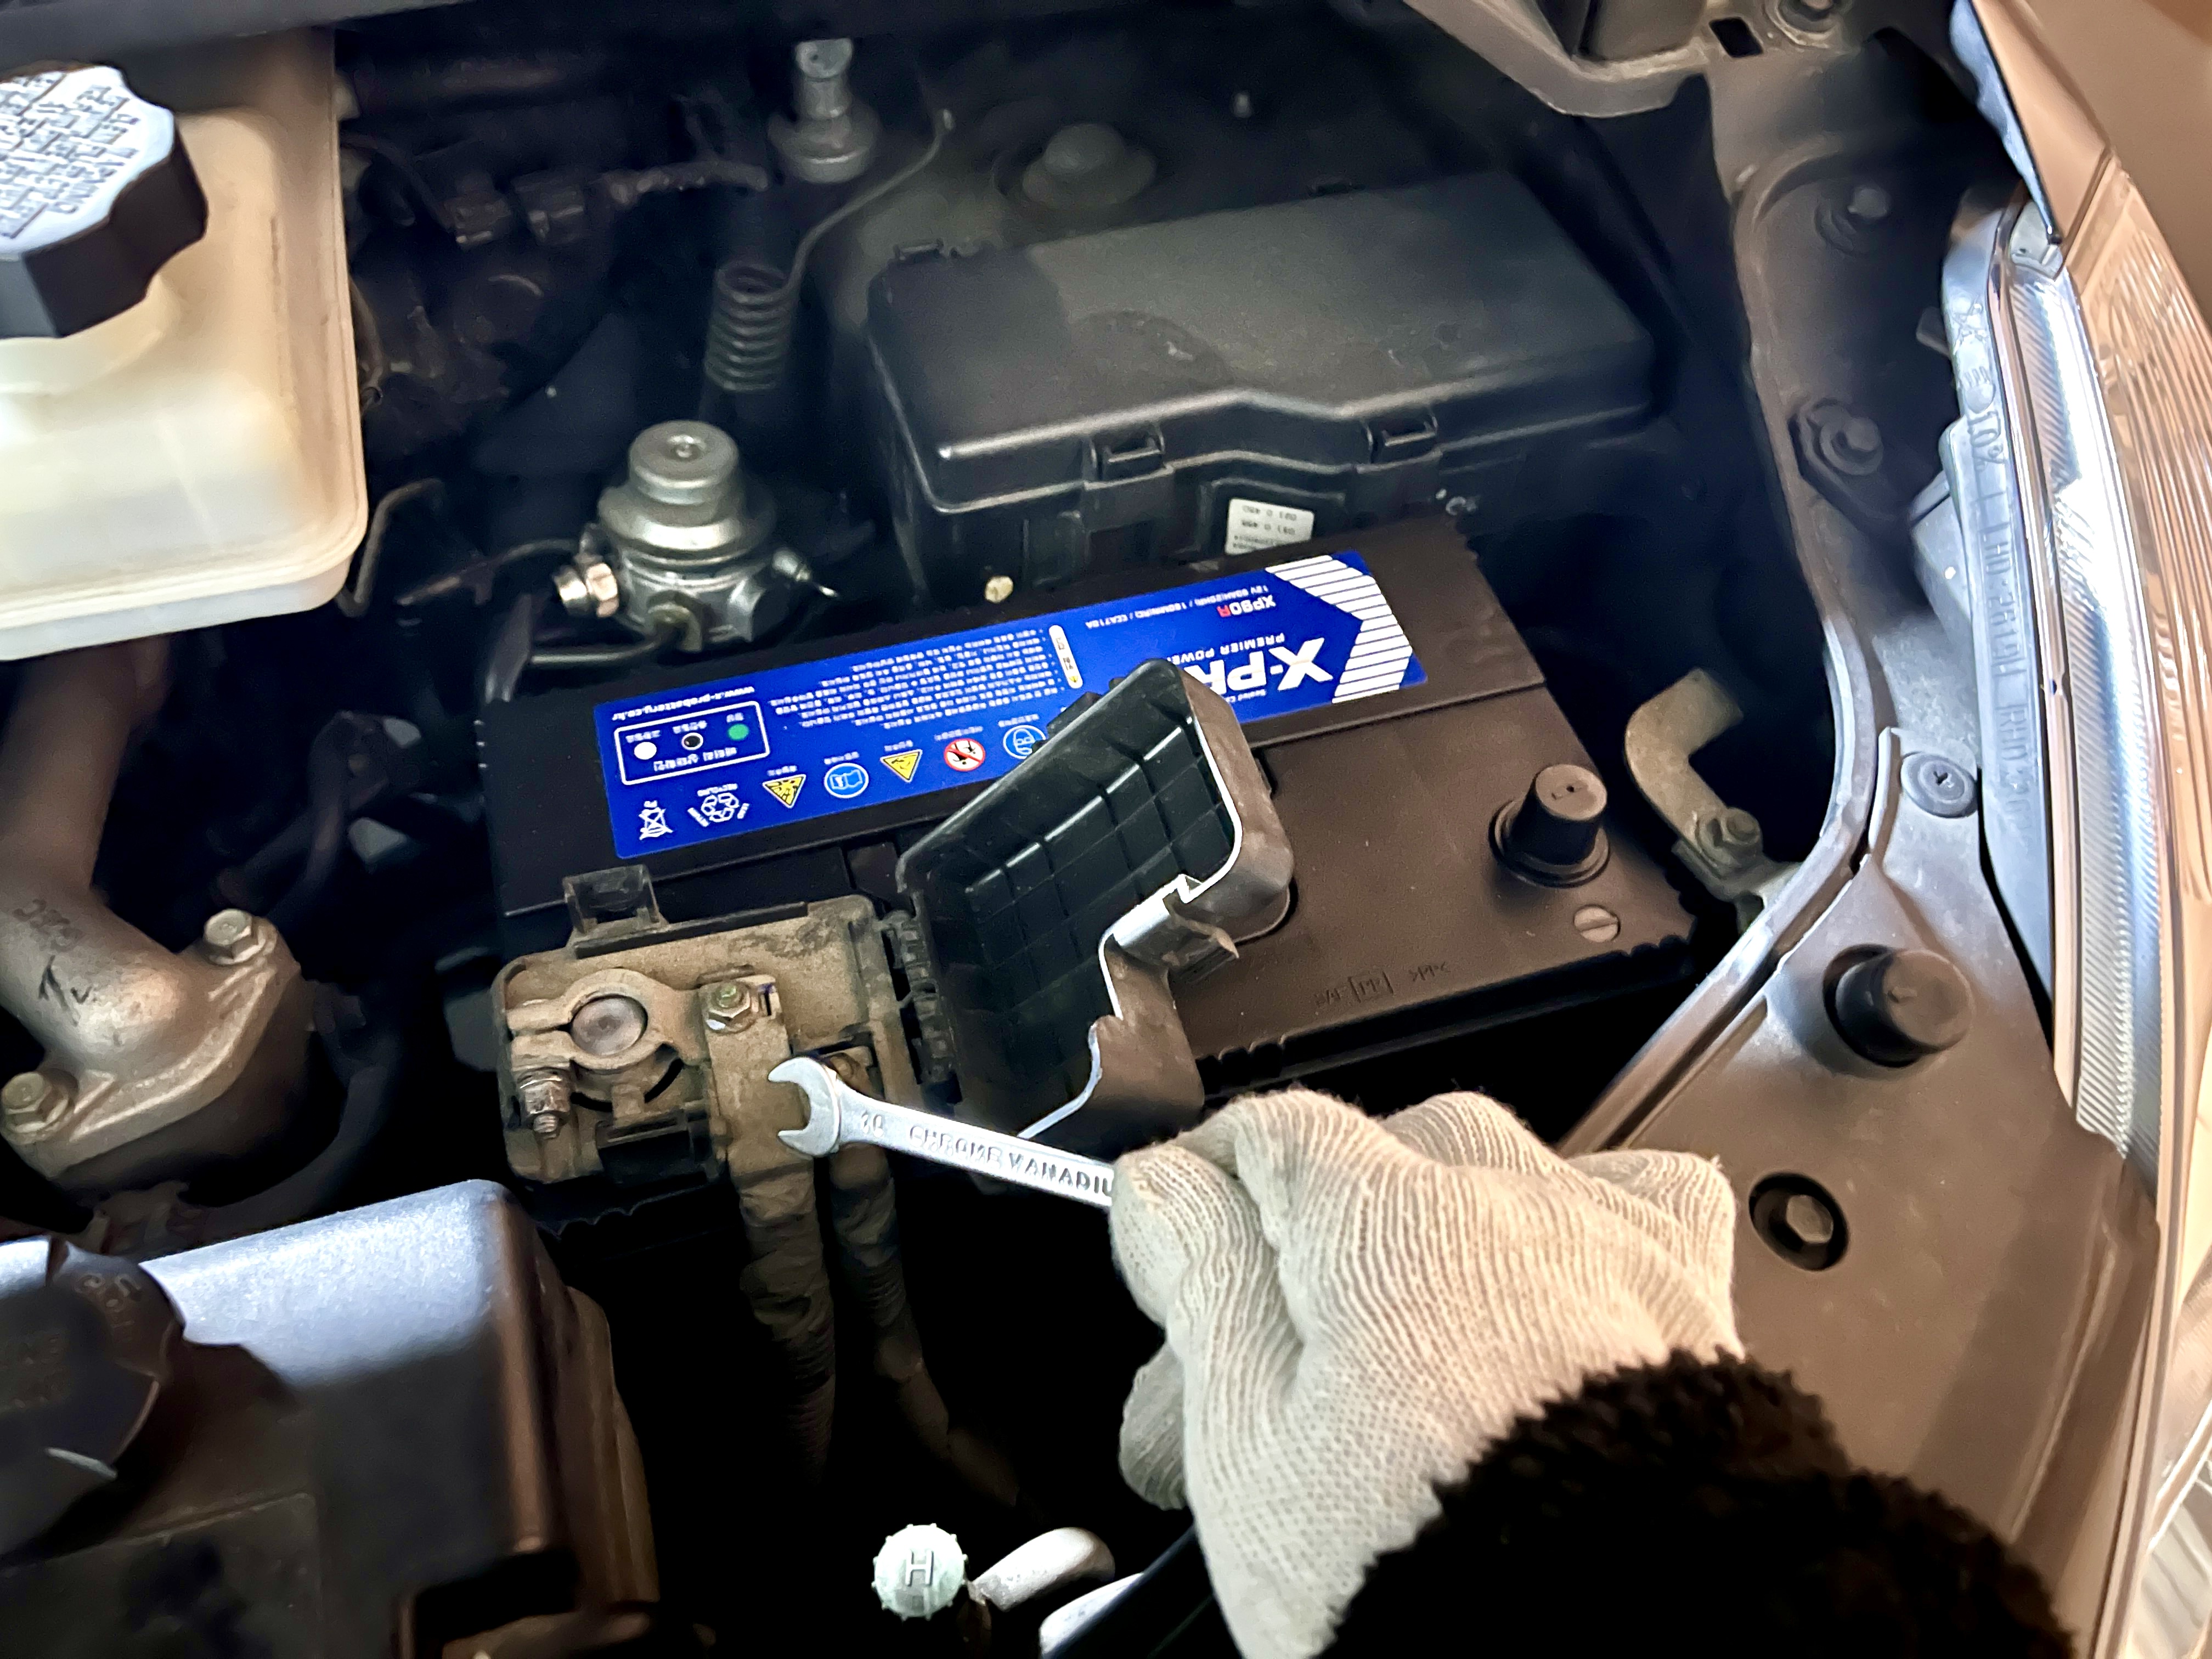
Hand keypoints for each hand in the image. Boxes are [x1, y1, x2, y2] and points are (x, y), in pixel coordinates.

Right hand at [1110, 1086, 1738, 1658]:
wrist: (1621, 1652)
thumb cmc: (1428, 1578)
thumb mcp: (1251, 1443)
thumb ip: (1203, 1282)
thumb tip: (1163, 1186)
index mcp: (1386, 1219)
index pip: (1269, 1133)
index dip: (1203, 1197)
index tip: (1174, 1266)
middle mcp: (1508, 1202)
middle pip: (1377, 1160)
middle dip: (1309, 1244)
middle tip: (1266, 1370)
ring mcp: (1611, 1244)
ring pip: (1498, 1172)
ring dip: (1433, 1232)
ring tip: (1396, 1347)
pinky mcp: (1692, 1307)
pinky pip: (1631, 1207)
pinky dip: (1574, 1232)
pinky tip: (1543, 1301)